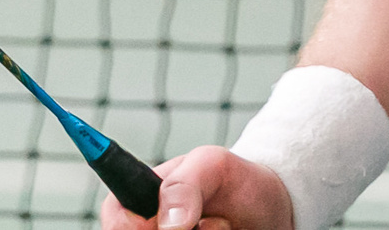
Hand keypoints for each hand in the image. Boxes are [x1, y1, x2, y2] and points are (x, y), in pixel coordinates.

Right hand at [96, 145, 294, 229]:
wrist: (273, 210)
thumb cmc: (237, 182)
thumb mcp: (214, 165)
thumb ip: (185, 182)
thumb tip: (168, 224)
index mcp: (143, 202)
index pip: (115, 215)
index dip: (125, 224)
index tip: (155, 224)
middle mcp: (152, 229)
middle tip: (206, 222)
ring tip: (222, 228)